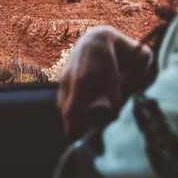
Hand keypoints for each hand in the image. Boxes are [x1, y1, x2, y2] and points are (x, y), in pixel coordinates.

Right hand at [57, 26, 152, 140]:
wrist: (95, 38)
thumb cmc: (107, 58)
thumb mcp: (114, 77)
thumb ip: (115, 96)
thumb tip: (117, 115)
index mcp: (80, 83)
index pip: (70, 111)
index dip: (70, 126)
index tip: (72, 138)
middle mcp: (68, 81)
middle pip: (63, 110)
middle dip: (68, 123)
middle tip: (76, 136)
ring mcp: (64, 77)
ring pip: (61, 102)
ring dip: (67, 114)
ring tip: (75, 125)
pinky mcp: (63, 74)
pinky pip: (61, 94)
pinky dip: (66, 104)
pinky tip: (74, 109)